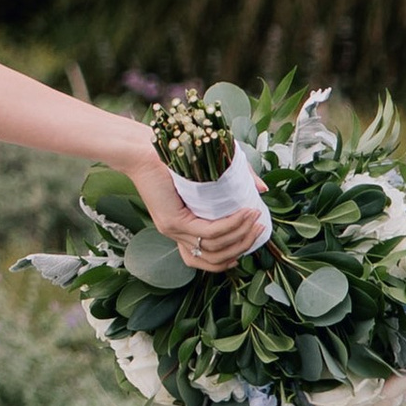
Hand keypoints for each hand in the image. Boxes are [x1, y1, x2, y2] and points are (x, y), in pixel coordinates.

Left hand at [136, 160, 265, 273]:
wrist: (145, 146)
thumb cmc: (176, 156)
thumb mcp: (211, 174)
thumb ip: (236, 182)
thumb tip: (261, 190)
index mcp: (182, 228)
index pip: (206, 259)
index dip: (230, 258)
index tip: (249, 243)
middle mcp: (176, 233)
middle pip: (215, 258)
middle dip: (243, 246)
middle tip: (260, 227)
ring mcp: (173, 230)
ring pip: (215, 247)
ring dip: (241, 235)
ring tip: (255, 218)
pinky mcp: (173, 221)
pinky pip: (209, 231)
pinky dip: (231, 224)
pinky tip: (244, 213)